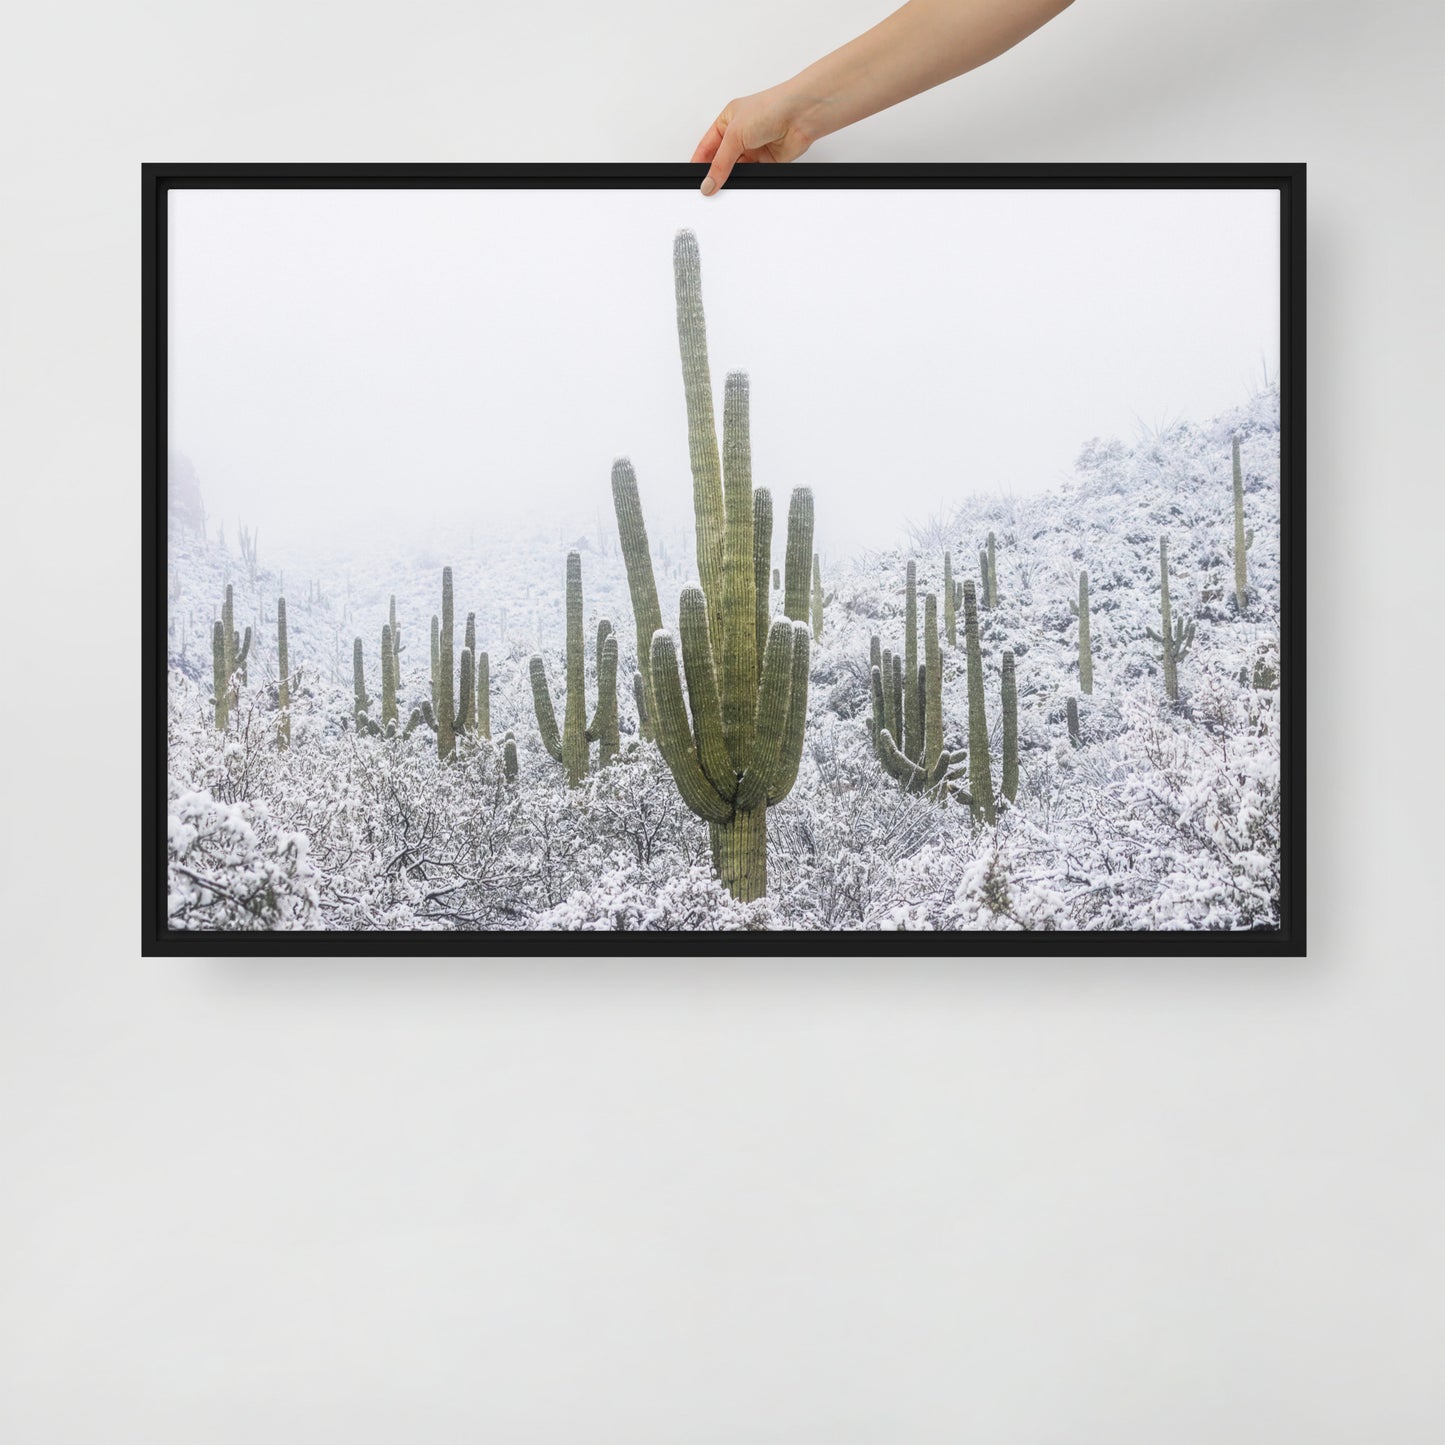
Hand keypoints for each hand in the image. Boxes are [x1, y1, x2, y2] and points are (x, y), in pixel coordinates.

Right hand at [692, 89, 815, 195]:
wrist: (799, 115)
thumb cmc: (770, 108)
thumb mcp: (734, 134)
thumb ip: (720, 162)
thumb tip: (709, 181)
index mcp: (727, 121)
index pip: (706, 146)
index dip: (699, 162)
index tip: (695, 179)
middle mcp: (739, 134)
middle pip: (720, 161)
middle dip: (715, 173)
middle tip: (708, 187)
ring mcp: (753, 148)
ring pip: (736, 170)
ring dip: (731, 178)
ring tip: (725, 185)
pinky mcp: (766, 161)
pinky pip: (752, 176)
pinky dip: (747, 181)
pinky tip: (743, 182)